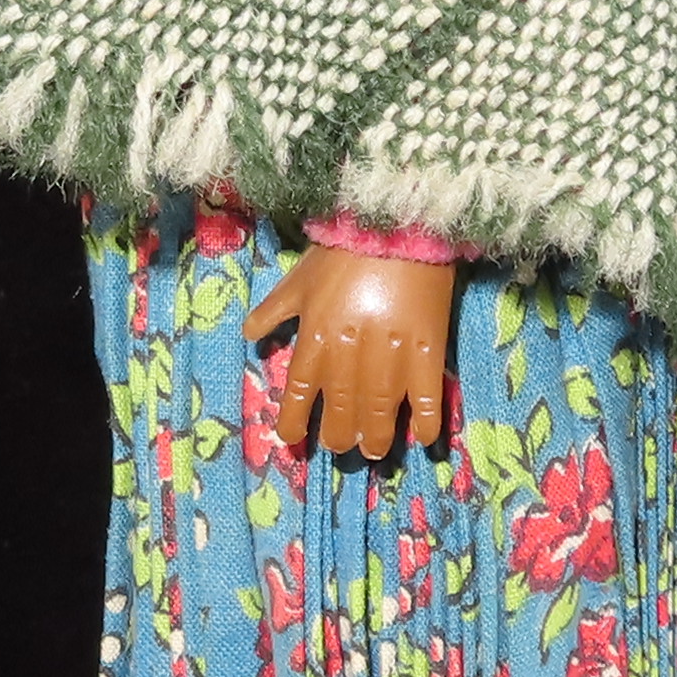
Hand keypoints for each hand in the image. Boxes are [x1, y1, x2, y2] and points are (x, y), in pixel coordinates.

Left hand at [242, 248, 460, 464]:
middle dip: (339, 434)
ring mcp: (391, 355)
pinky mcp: (428, 349)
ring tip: (372, 451)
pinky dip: (425, 421)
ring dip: (375, 436)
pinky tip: (421, 438)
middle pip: (342, 408)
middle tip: (341, 446)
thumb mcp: (297, 279)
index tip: (294, 441)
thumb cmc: (342, 250)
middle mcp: (350, 355)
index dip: (296, 422)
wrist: (396, 224)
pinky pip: (427, 395)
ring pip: (379, 409)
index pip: (301, 392)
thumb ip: (273, 311)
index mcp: (317, 339)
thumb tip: (249, 336)